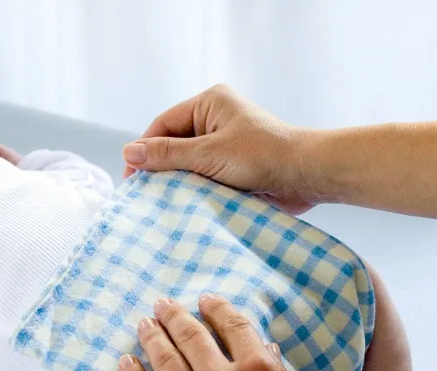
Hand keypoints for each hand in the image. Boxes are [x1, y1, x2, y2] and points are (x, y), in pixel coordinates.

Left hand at [118, 295, 315, 370]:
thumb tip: (263, 349)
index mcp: (256, 368)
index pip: (233, 326)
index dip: (216, 308)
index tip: (205, 299)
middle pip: (191, 336)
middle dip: (175, 315)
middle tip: (162, 303)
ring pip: (165, 358)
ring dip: (152, 336)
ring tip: (144, 322)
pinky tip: (126, 361)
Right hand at [122, 84, 319, 214]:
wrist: (307, 176)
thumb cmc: (263, 156)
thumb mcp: (208, 154)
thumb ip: (168, 154)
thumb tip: (129, 152)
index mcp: (209, 103)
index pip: (163, 125)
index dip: (145, 151)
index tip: (132, 178)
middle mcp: (215, 118)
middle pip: (173, 143)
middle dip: (160, 167)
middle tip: (144, 193)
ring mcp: (224, 141)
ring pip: (186, 161)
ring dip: (177, 180)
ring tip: (162, 200)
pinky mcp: (232, 164)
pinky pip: (202, 173)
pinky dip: (193, 187)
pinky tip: (183, 202)